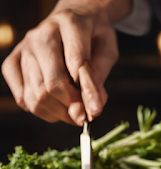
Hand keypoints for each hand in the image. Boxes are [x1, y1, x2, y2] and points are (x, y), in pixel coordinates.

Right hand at [1, 0, 131, 125]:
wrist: (70, 21)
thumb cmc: (92, 37)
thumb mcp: (107, 50)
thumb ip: (100, 76)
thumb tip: (93, 107)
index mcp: (70, 24)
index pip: (76, 64)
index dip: (87, 93)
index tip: (95, 111)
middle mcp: (41, 36)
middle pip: (52, 85)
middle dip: (71, 107)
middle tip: (84, 115)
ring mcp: (24, 50)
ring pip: (36, 96)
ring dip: (59, 113)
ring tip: (74, 113)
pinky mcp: (12, 64)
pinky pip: (23, 99)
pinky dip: (42, 111)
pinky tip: (56, 107)